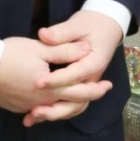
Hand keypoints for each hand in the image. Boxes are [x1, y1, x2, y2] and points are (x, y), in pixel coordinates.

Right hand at [0, 35, 92, 115]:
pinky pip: (40, 111)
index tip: (108, 85)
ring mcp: (28, 106)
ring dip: (70, 104)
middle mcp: (41, 101)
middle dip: (88, 97)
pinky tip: (53, 103)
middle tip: (101, 91)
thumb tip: (86, 49)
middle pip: (70, 104)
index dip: (95, 88)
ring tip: (80, 97)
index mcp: (50, 87)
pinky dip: (51, 108)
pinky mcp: (18, 107)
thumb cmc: (9, 55)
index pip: (79, 91)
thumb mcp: (39, 47)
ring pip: (56, 110)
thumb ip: (64, 50)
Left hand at [24, 9, 123, 125]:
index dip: (56, 80)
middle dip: (55, 107)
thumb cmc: (93, 24)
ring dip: (54, 113)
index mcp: (94, 62)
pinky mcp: (80, 87)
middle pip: (77, 99)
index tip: (38, 83)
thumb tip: (43, 35)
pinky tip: (35, 116)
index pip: (74, 75)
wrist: (106, 26)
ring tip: (33, 117)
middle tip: (34, 110)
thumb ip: (61, 32)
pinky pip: (70, 104)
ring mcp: (87, 84)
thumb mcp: (78, 24)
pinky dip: (55, 111)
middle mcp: (93, 78)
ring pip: (74, 106)